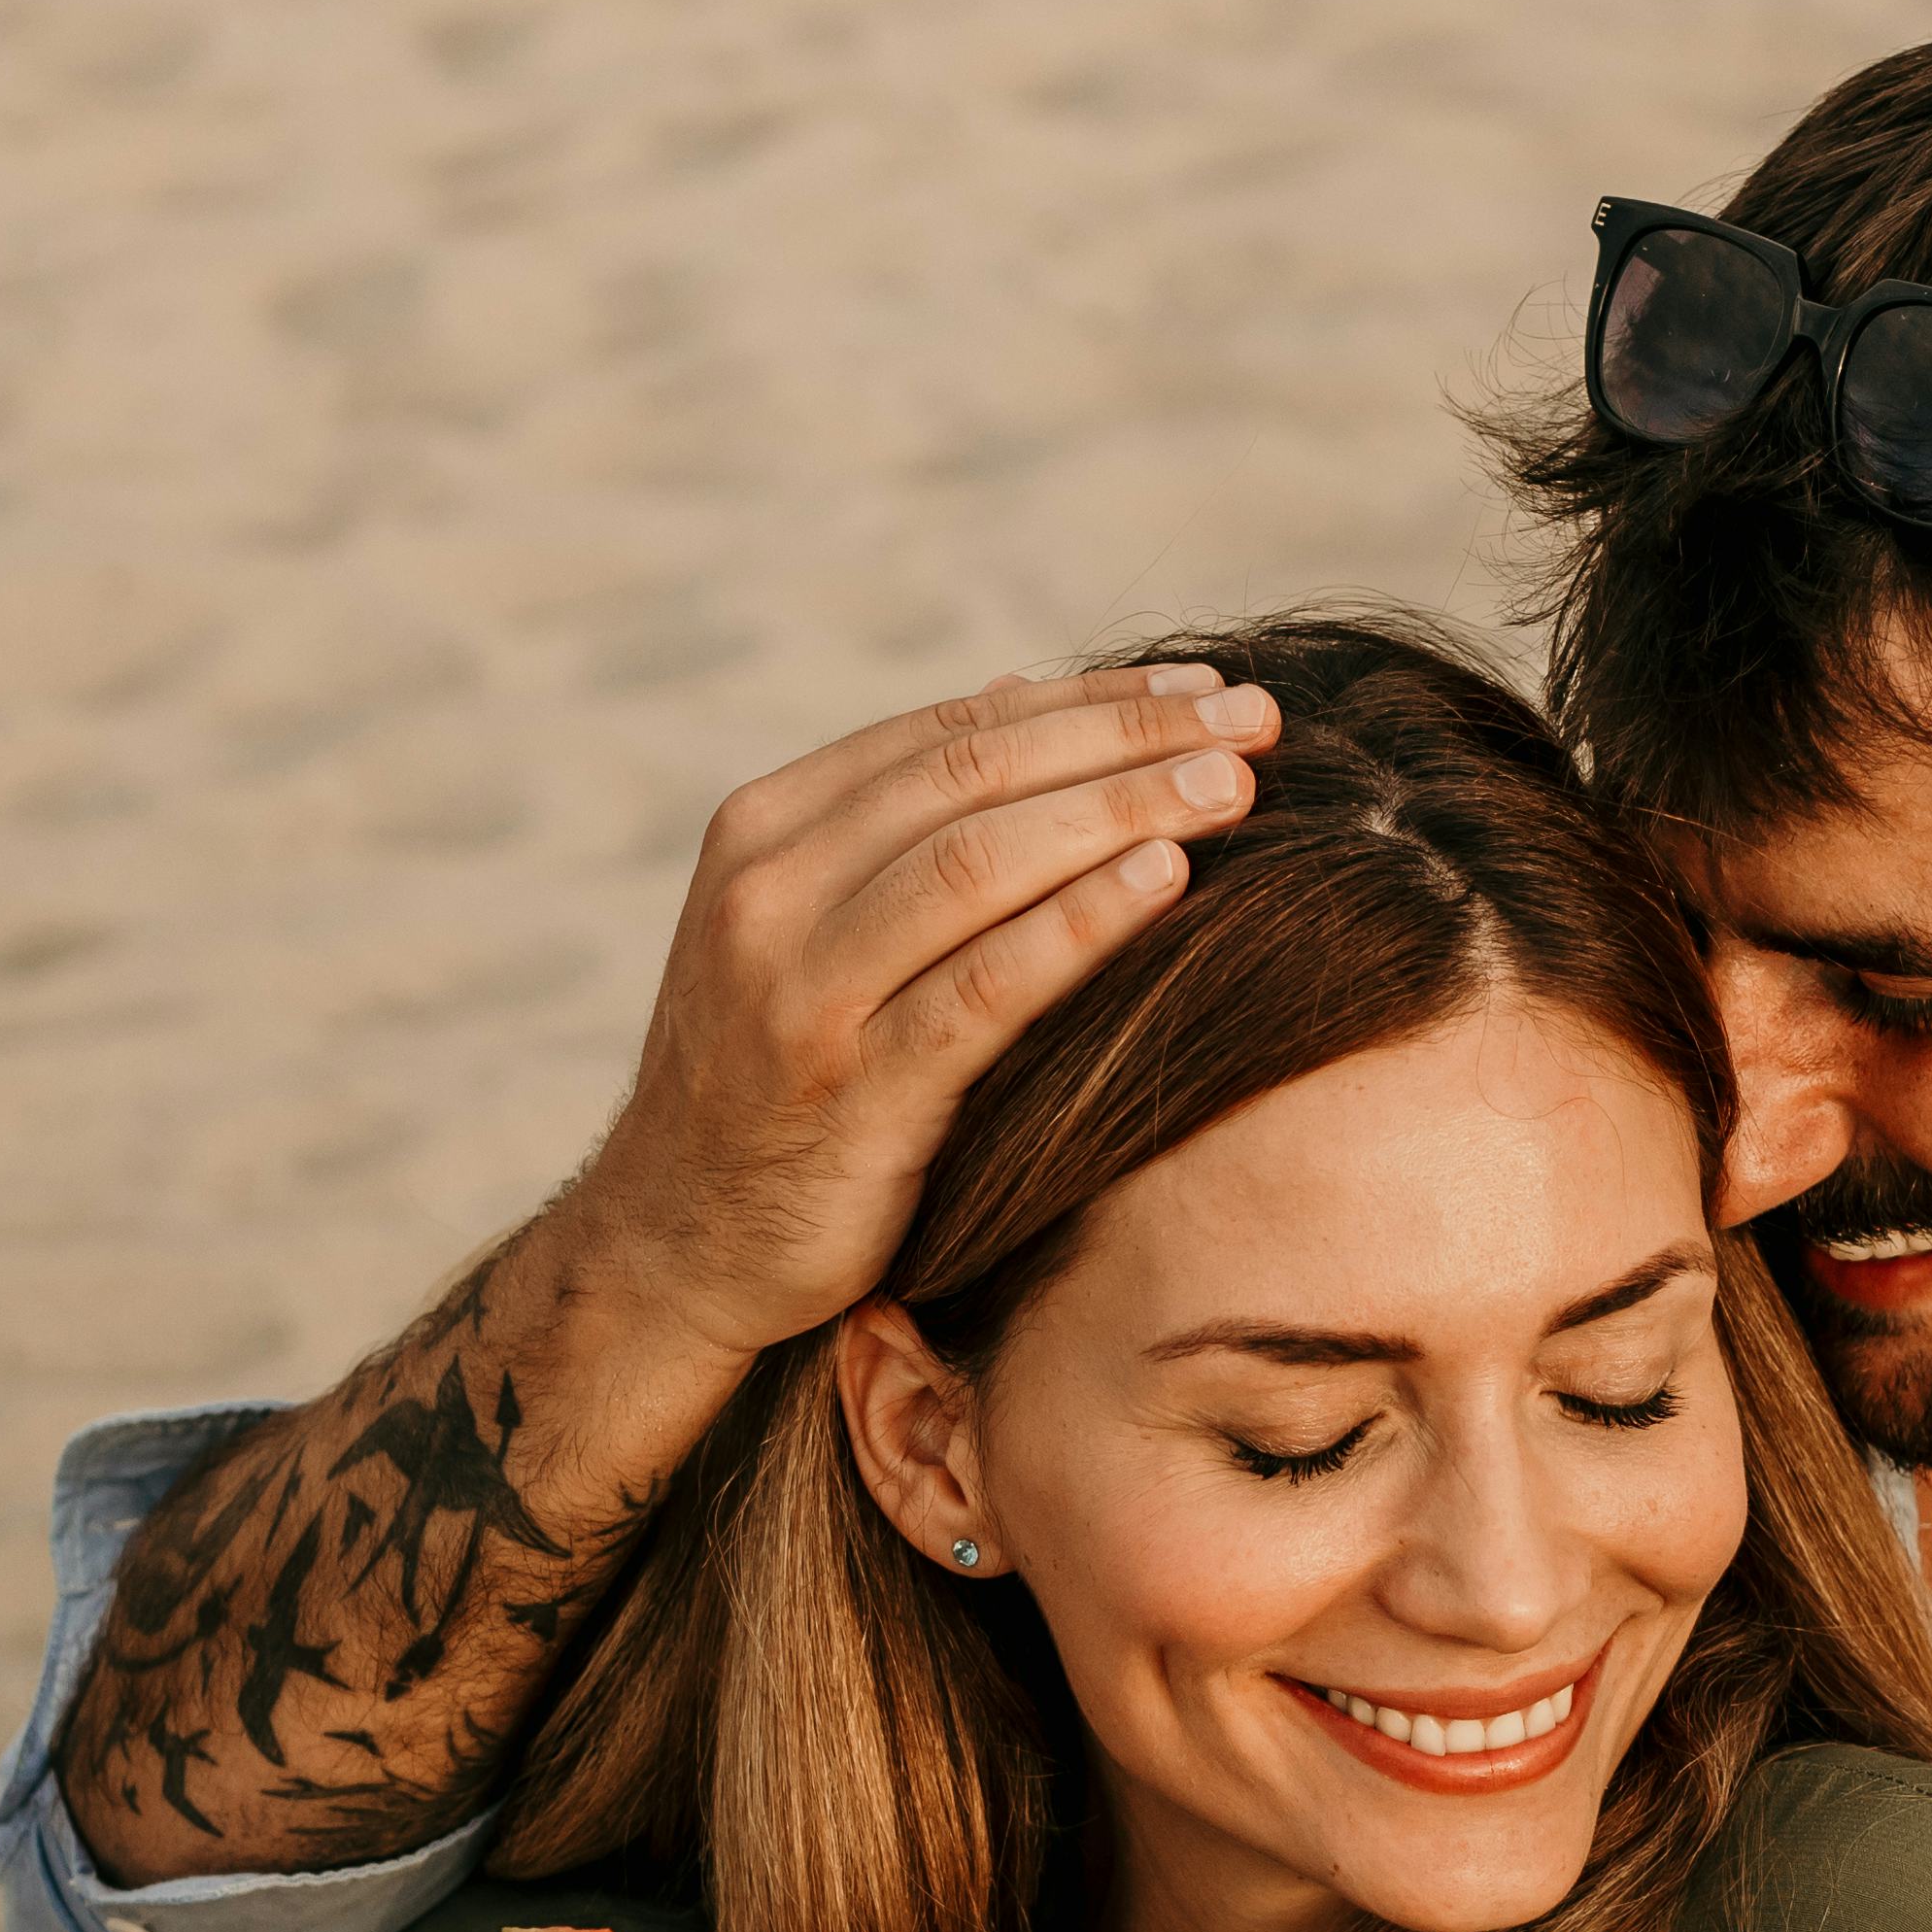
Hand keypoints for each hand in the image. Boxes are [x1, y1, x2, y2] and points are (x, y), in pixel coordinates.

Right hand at [569, 667, 1279, 1368]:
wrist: (677, 1244)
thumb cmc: (775, 1076)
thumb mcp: (808, 925)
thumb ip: (899, 821)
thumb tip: (1020, 691)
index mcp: (764, 829)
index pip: (952, 733)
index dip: (1090, 700)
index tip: (1206, 687)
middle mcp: (771, 893)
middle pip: (976, 779)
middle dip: (1127, 738)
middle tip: (1254, 721)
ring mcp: (804, 993)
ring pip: (981, 863)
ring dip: (1122, 811)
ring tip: (1233, 786)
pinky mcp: (853, 1094)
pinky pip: (985, 987)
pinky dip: (1081, 921)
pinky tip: (1168, 882)